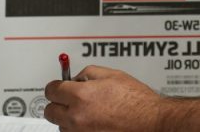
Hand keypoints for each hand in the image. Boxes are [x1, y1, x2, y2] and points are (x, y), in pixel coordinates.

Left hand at [43, 65, 164, 130]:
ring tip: (86, 112)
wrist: (150, 121)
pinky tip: (92, 122)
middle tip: (69, 99)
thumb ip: (88, 73)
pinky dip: (78, 129)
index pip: (51, 90)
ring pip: (60, 126)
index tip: (58, 86)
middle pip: (50, 111)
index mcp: (81, 96)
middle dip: (58, 103)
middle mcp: (77, 117)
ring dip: (68, 118)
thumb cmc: (137, 101)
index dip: (56, 86)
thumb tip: (76, 78)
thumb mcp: (113, 75)